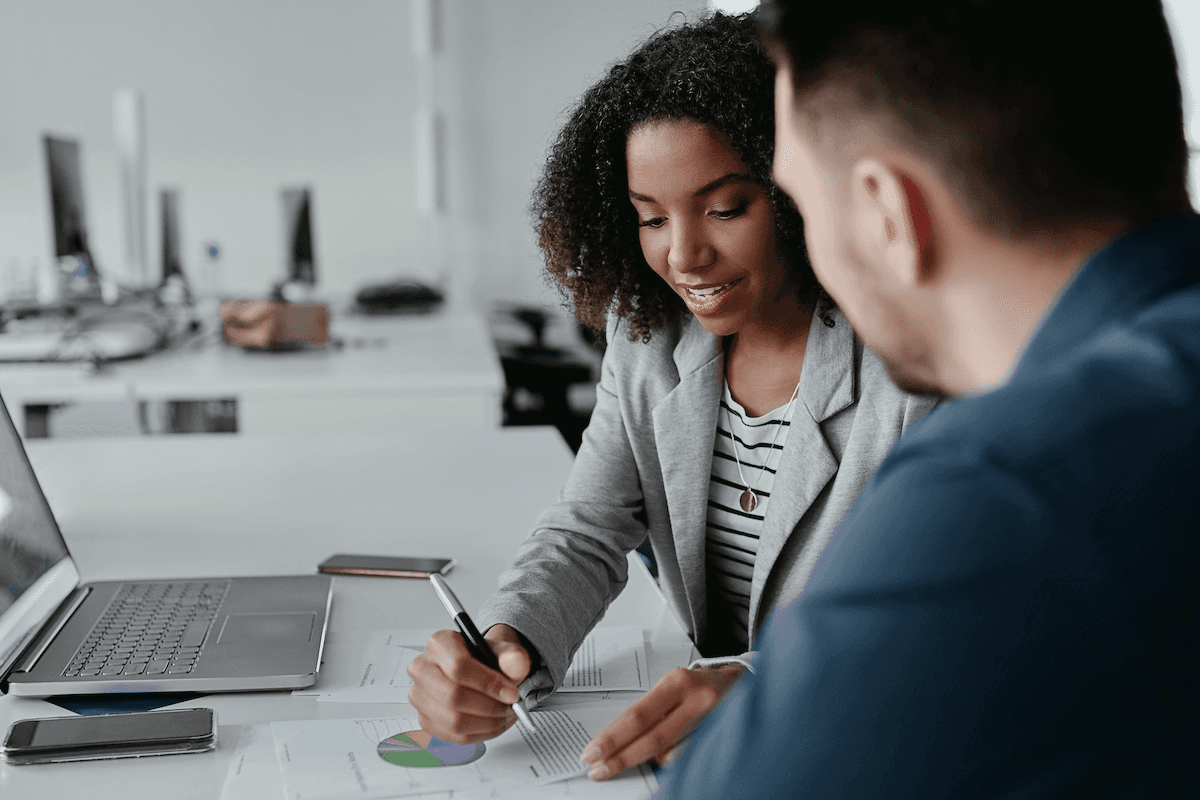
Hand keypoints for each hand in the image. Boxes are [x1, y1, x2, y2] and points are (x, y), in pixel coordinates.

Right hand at [407, 624, 531, 742]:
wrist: (479, 668)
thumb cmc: (485, 658)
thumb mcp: (503, 650)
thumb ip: (512, 655)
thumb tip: (516, 664)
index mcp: (439, 644)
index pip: (459, 667)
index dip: (488, 684)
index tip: (511, 693)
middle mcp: (423, 669)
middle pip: (452, 697)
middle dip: (489, 707)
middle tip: (510, 707)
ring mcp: (420, 696)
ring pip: (453, 721)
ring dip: (487, 723)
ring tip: (505, 715)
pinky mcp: (426, 719)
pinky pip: (454, 736)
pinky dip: (480, 734)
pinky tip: (494, 723)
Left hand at [579, 664, 742, 779]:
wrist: (745, 683)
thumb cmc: (702, 686)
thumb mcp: (675, 686)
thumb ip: (653, 711)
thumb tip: (620, 741)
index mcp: (677, 682)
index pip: (638, 715)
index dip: (612, 738)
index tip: (592, 752)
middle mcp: (696, 699)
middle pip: (652, 738)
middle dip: (621, 758)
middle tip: (598, 770)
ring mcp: (712, 721)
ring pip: (671, 753)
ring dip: (644, 762)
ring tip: (621, 765)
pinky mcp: (722, 736)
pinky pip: (687, 757)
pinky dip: (669, 762)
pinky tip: (657, 762)